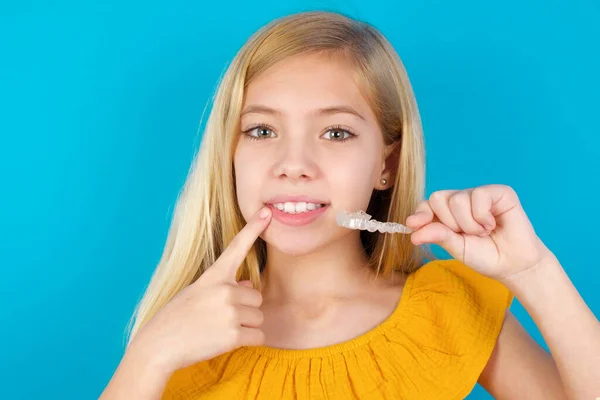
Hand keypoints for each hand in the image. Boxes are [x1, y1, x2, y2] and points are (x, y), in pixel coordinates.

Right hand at [131, 206, 271, 372]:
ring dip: (246, 326)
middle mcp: (225, 290)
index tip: (267, 212)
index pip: (237, 247)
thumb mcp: (197, 294)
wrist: (159, 346)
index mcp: (214, 276)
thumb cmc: (176, 318)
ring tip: (220, 330)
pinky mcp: (234, 334)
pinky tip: (225, 342)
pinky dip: (248, 341)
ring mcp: (230, 312)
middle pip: (256, 297)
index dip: (253, 228)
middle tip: (220, 319)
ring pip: (258, 317)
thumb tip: (248, 286)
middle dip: (245, 309)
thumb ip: (224, 287)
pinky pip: (259, 336)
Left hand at [405, 184, 553, 281]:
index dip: (420, 213)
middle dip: (449, 223)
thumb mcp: (456, 248)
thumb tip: (413, 233)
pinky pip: (479, 195)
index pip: (426, 205)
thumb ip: (437, 236)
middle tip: (467, 235)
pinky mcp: (499, 192)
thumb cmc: (485, 256)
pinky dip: (483, 216)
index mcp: (447, 214)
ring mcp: (479, 195)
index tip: (414, 224)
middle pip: (438, 198)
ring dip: (469, 224)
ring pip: (458, 199)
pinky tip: (493, 224)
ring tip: (483, 232)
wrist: (513, 265)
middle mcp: (461, 200)